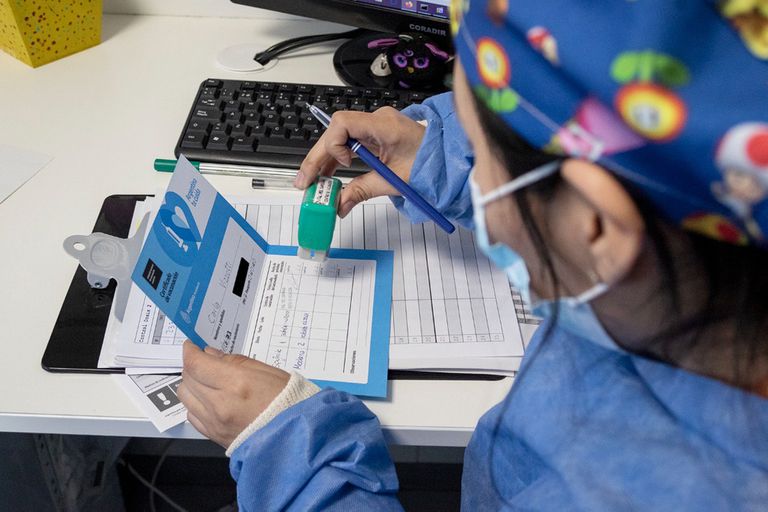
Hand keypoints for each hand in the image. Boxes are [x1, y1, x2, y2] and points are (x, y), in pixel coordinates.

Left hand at [177, 341, 289, 447]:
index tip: (191, 345)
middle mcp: (220, 404)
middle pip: (187, 379)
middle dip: (192, 366)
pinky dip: (196, 404)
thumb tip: (211, 355)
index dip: (189, 351)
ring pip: (185, 398)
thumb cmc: (288, 401)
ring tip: (205, 380)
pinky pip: (192, 416)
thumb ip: (235, 362)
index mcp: (236, 383)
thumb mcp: (268, 371)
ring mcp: (215, 423)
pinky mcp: (215, 436)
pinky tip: (209, 400)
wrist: (295, 436)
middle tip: (203, 361)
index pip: (196, 364)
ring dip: (191, 385)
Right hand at [296, 107, 425, 216]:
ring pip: (340, 139)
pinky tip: (330, 177)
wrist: (448, 162)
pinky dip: (339, 160)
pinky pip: (350, 143)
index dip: (334, 144)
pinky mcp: (376, 136)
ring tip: (314, 184)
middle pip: (335, 132)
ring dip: (326, 161)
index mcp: (384, 125)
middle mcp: (377, 121)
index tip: (342, 165)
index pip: (343, 122)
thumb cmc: (429, 165)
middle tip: (305, 182)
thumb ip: (362, 191)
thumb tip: (339, 205)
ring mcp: (376, 127)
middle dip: (319, 157)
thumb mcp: (393, 181)